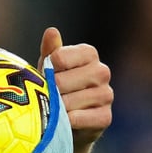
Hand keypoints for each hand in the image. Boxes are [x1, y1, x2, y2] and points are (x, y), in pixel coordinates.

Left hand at [39, 27, 112, 148]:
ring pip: (73, 100)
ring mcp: (106, 94)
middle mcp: (102, 71)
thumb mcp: (49, 67)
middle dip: (51, 91)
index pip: (60, 57)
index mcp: (88, 54)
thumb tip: (52, 31)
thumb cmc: (56, 87)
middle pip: (64, 80)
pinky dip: (71, 121)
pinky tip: (65, 121)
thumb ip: (50, 50)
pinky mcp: (105, 116)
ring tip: (54, 109)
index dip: (46, 70)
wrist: (65, 120)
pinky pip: (84, 118)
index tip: (44, 76)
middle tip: (46, 96)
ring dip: (59, 107)